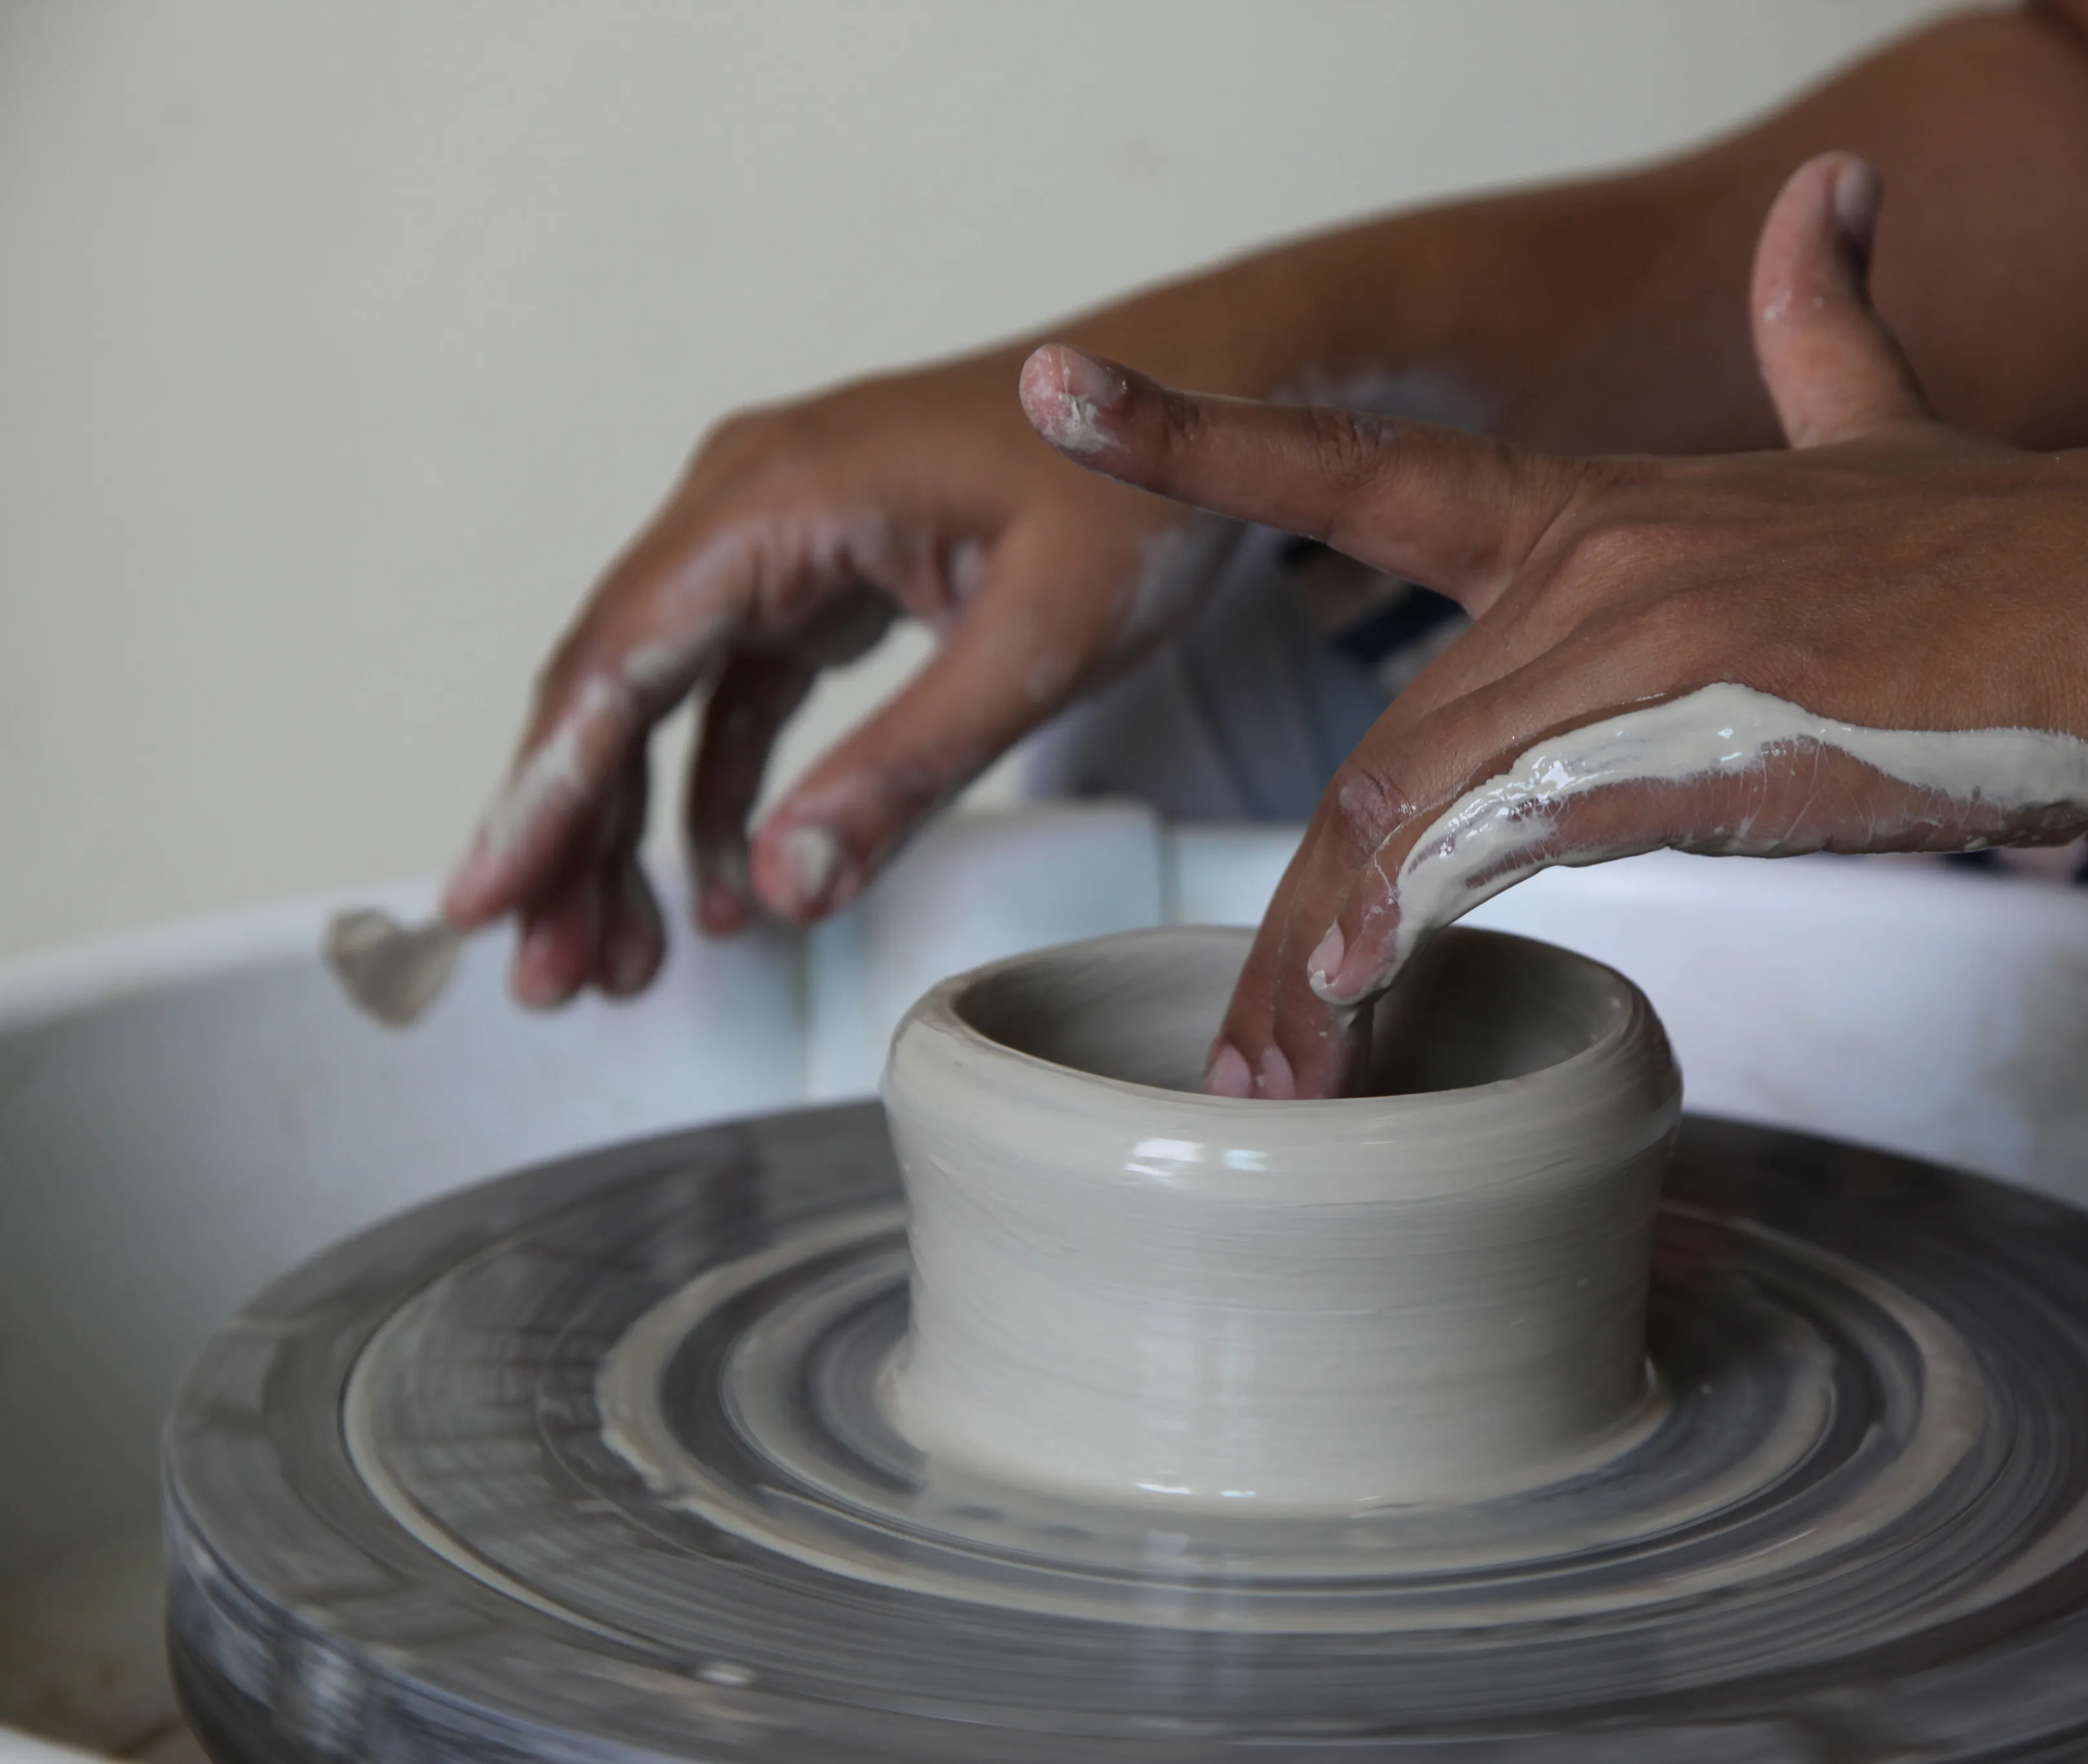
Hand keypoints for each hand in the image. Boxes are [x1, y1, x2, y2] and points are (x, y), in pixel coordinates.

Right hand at [439, 349, 1209, 1006]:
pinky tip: (726, 888)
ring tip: (617, 963)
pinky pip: (734, 690)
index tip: (479, 906)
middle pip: (610, 688)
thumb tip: (786, 887)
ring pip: (662, 698)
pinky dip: (720, 788)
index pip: (616, 667)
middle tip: (548, 979)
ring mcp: (779, 535)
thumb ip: (907, 766)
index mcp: (775, 498)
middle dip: (569, 839)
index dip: (540, 799)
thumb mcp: (1037, 644)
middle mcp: (747, 502)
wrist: (1211, 403)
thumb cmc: (1138, 497)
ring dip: (632, 829)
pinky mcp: (823, 571)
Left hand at [1022, 153, 2087, 1096]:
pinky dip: (1420, 919)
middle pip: (1381, 742)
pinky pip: (1501, 837)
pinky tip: (1376, 999)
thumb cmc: (2046, 558)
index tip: (1058, 390)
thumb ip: (1824, 344)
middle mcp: (1598, 556)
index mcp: (1614, 505)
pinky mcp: (1697, 733)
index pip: (1361, 469)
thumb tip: (1820, 201)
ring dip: (1332, 951)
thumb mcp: (1903, 438)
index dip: (1198, 433)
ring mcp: (1640, 636)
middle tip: (1247, 1042)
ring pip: (1413, 799)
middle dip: (1300, 906)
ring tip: (1283, 1074)